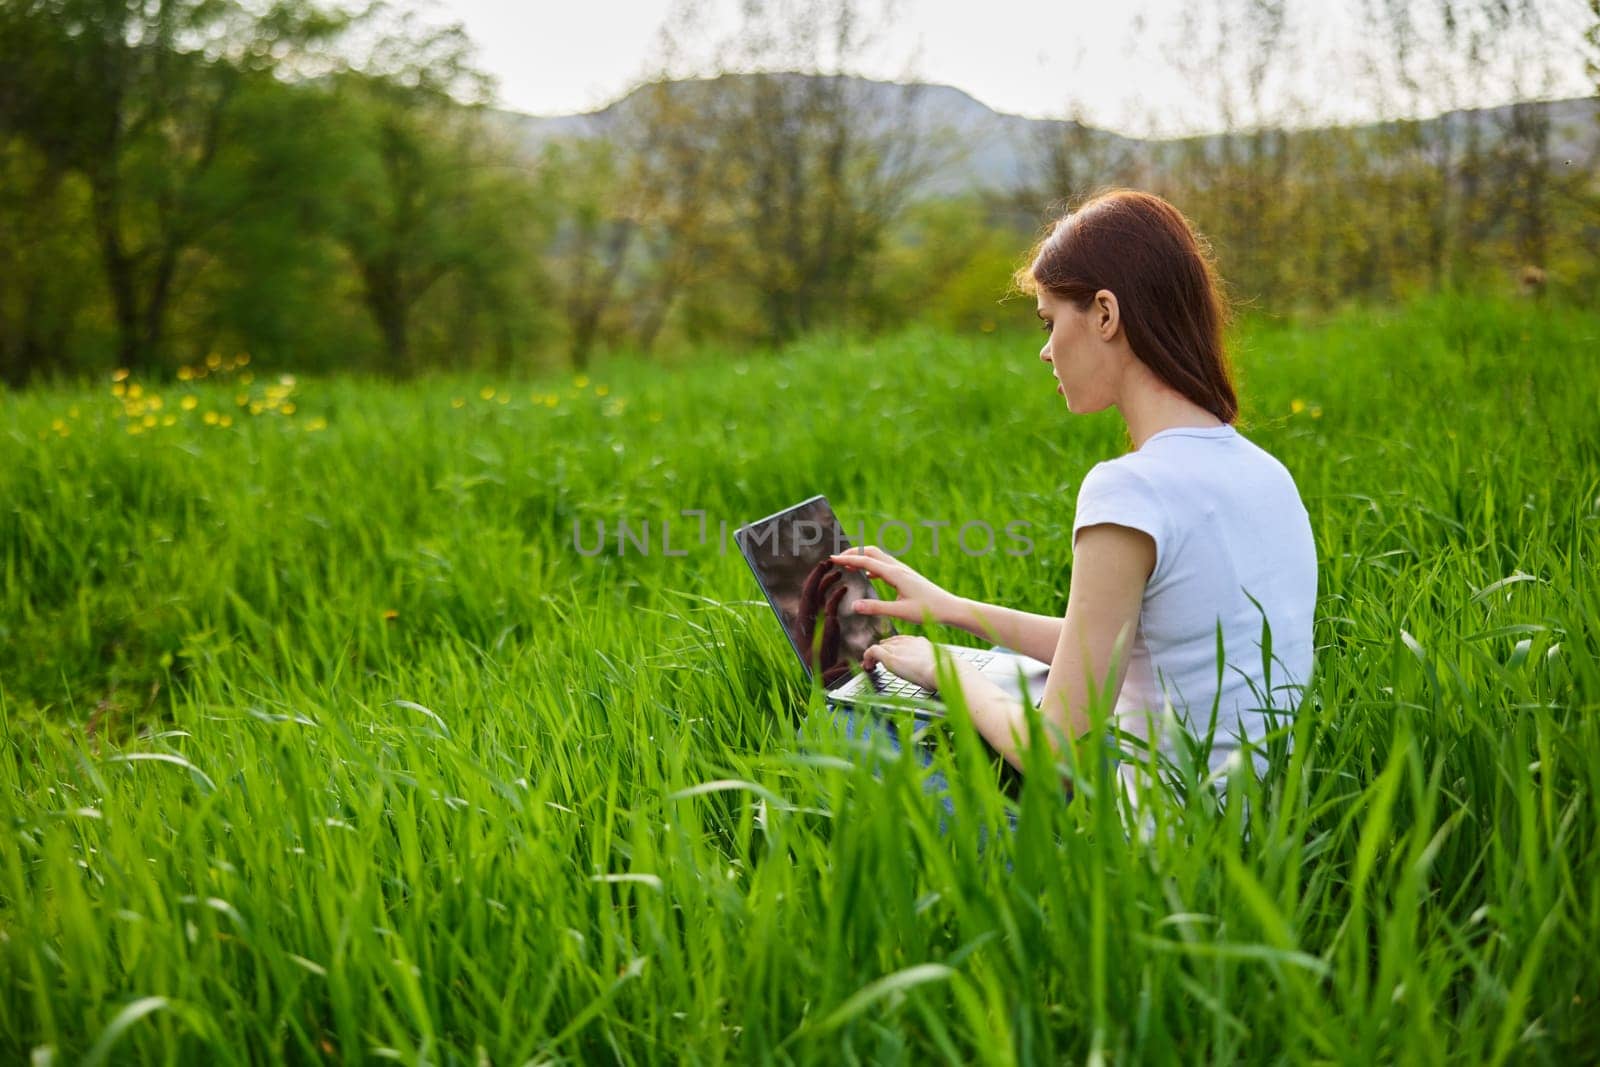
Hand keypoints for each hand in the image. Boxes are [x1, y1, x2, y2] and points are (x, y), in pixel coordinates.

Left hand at [794, 560, 848, 678]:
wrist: (821, 679)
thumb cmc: (821, 671)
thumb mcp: (825, 659)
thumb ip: (828, 643)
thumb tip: (832, 623)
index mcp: (806, 623)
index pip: (809, 595)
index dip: (815, 578)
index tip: (823, 564)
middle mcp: (809, 619)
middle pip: (813, 591)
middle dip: (820, 575)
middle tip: (831, 561)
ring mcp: (816, 620)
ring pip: (820, 596)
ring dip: (827, 582)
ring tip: (838, 571)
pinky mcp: (825, 624)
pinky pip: (829, 605)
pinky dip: (835, 595)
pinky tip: (844, 588)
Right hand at [827, 545, 959, 626]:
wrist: (949, 607)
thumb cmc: (928, 610)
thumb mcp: (900, 612)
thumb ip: (876, 608)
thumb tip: (853, 605)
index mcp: (895, 574)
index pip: (866, 562)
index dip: (848, 559)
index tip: (832, 559)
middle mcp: (898, 568)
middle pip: (871, 552)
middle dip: (853, 553)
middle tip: (836, 559)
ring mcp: (903, 570)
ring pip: (878, 557)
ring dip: (862, 558)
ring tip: (847, 566)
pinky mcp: (906, 576)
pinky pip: (885, 566)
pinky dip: (872, 566)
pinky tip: (868, 576)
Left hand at [862, 634, 940, 690]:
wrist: (941, 669)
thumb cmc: (943, 673)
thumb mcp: (938, 667)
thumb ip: (931, 667)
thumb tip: (932, 678)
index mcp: (921, 643)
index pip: (903, 640)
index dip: (894, 646)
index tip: (890, 653)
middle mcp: (908, 642)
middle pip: (889, 642)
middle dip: (882, 650)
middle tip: (876, 661)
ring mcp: (898, 648)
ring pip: (879, 646)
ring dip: (873, 656)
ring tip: (869, 666)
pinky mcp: (890, 656)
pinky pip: (872, 651)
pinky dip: (867, 658)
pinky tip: (867, 667)